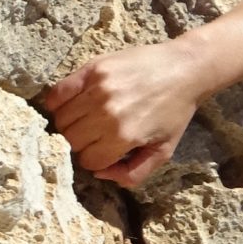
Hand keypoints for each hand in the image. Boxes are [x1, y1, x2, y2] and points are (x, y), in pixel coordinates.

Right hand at [38, 40, 211, 186]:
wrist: (185, 69)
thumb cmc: (174, 111)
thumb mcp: (163, 151)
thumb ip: (132, 173)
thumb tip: (99, 173)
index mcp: (124, 137)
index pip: (88, 161)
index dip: (95, 158)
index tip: (105, 149)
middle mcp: (107, 114)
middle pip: (71, 141)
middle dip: (82, 142)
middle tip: (96, 133)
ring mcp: (98, 90)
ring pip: (61, 119)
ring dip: (70, 123)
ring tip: (87, 118)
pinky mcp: (93, 69)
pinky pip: (57, 94)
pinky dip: (58, 103)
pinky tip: (73, 104)